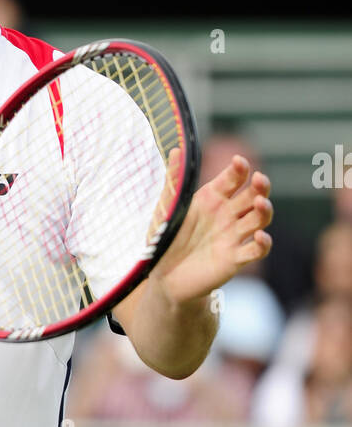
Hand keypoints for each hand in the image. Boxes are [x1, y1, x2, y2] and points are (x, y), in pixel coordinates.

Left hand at [152, 153, 272, 305]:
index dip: (239, 169)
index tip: (239, 162)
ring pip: (258, 219)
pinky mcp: (235, 259)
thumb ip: (173, 182)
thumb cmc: (165, 240)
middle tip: (260, 180)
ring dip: (264, 211)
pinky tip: (259, 237)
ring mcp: (234, 236)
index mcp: (212, 198)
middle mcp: (228, 214)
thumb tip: (176, 149)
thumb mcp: (165, 211)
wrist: (163, 277)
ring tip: (260, 204)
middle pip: (253, 195)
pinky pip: (255, 250)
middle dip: (260, 187)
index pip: (232, 178)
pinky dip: (262, 244)